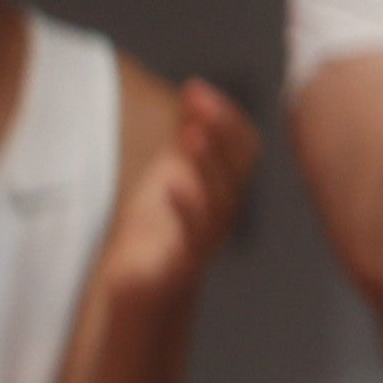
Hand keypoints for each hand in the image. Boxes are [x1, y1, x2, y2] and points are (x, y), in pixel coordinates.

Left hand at [97, 76, 260, 304]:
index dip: (223, 115)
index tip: (194, 87)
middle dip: (220, 130)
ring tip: (192, 135)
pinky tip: (174, 185)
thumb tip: (194, 91)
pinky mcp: (183, 267)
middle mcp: (222, 212)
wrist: (143, 295)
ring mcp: (205, 240)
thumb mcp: (169, 176)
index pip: (240, 146)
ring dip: (207, 165)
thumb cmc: (158, 233)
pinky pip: (194, 237)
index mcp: (222, 188)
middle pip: (236, 167)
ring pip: (221, 199)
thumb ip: (184, 139)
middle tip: (199, 100)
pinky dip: (186, 209)